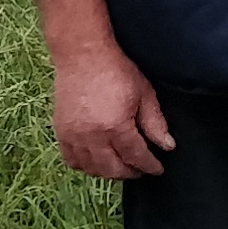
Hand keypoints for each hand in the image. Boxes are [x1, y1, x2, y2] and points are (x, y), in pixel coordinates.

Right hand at [50, 47, 176, 179]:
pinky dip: (85, 166)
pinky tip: (97, 161)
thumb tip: (167, 146)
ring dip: (108, 172)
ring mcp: (73, 136)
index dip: (149, 166)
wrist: (83, 55)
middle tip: (140, 170)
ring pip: (91, 169)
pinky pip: (71, 160)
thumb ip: (155, 123)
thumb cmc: (116, 70)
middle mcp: (91, 136)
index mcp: (115, 127)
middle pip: (112, 169)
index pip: (136, 157)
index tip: (157, 169)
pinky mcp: (60, 132)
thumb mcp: (144, 94)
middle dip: (129, 173)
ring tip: (121, 166)